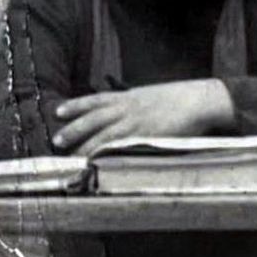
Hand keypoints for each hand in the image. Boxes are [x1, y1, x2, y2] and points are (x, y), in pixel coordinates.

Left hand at [53, 79, 235, 155]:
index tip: (59, 111)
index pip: (96, 99)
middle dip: (74, 129)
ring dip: (85, 144)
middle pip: (94, 118)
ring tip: (70, 155)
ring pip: (104, 134)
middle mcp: (129, 107)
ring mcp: (138, 122)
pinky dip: (108, 152)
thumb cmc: (180, 98)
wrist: (200, 99)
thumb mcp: (151, 95)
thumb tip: (123, 112)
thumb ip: (135, 103)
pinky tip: (96, 160)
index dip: (76, 105)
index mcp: (130, 96)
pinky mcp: (148, 136)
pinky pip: (123, 145)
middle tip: (56, 139)